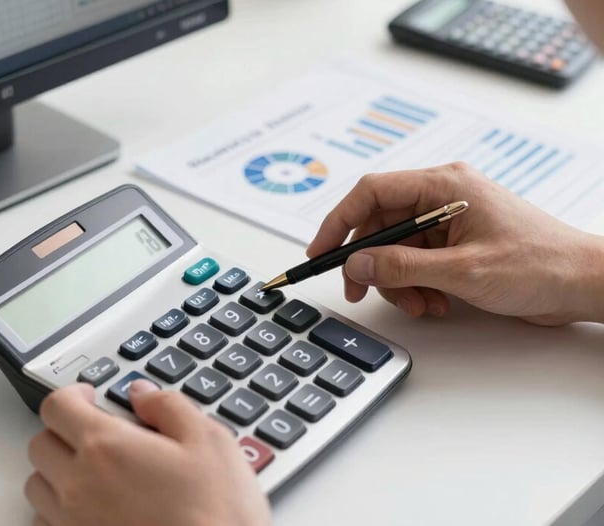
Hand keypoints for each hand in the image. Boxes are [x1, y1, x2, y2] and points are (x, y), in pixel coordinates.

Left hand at [25, 381, 271, 525]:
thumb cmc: (217, 514)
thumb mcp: (210, 442)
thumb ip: (169, 406)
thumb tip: (143, 394)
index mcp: (107, 448)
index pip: (57, 406)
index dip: (72, 394)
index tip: (89, 397)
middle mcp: (79, 486)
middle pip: (40, 444)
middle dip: (64, 431)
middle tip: (95, 432)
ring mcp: (73, 523)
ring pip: (38, 486)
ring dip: (58, 471)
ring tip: (95, 472)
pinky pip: (48, 523)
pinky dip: (62, 510)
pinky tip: (96, 507)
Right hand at [307, 162, 603, 325]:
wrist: (582, 284)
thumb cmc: (540, 264)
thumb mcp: (462, 270)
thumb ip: (402, 265)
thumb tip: (357, 262)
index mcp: (444, 184)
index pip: (372, 193)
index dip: (339, 221)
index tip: (321, 251)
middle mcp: (442, 197)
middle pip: (379, 225)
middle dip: (370, 262)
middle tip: (361, 291)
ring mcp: (448, 221)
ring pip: (394, 249)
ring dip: (396, 281)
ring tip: (419, 303)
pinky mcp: (454, 244)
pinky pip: (415, 262)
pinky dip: (415, 285)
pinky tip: (435, 302)